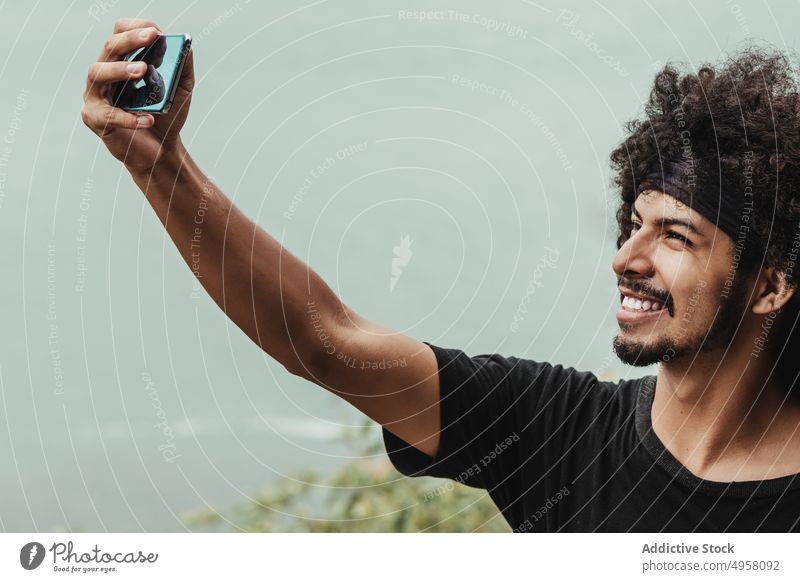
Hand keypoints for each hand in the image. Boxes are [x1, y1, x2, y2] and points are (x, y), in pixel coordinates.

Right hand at [81, 19, 193, 174]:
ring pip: (98, 73)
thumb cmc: (167, 116)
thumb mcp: (180, 90)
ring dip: (120, 69)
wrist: (161, 150)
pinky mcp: (95, 119)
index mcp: (122, 62)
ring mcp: (96, 95)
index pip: (119, 33)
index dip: (135, 28)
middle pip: (109, 48)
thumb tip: (186, 44)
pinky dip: (128, 117)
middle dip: (130, 40)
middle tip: (151, 37)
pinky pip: (108, 114)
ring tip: (143, 71)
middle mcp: (105, 74)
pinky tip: (148, 119)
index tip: (156, 31)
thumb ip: (183, 67)